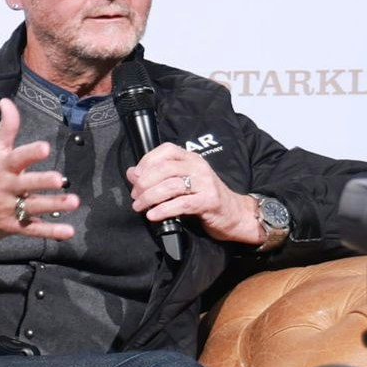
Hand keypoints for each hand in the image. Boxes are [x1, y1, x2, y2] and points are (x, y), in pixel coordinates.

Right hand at [0, 99, 78, 248]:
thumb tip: (7, 101)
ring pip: (33, 207)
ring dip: (54, 205)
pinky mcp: (14, 227)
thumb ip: (6, 128)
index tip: (44, 148)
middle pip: (26, 184)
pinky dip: (51, 232)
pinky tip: (68, 232)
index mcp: (2, 167)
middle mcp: (5, 187)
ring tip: (73, 201)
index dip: (30, 153)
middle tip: (60, 178)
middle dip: (42, 182)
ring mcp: (9, 209)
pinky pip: (34, 230)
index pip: (16, 158)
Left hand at [127, 146, 267, 244]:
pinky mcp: (208, 201)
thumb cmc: (206, 198)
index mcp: (191, 159)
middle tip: (135, 196)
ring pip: (170, 186)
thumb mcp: (182, 184)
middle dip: (144, 183)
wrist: (235, 214)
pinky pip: (180, 204)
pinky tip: (153, 215)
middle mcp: (198, 167)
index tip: (135, 177)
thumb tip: (132, 173)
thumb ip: (157, 177)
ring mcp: (205, 183)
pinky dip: (163, 210)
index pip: (166, 150)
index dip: (146, 162)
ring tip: (140, 206)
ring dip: (149, 198)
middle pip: (164, 169)